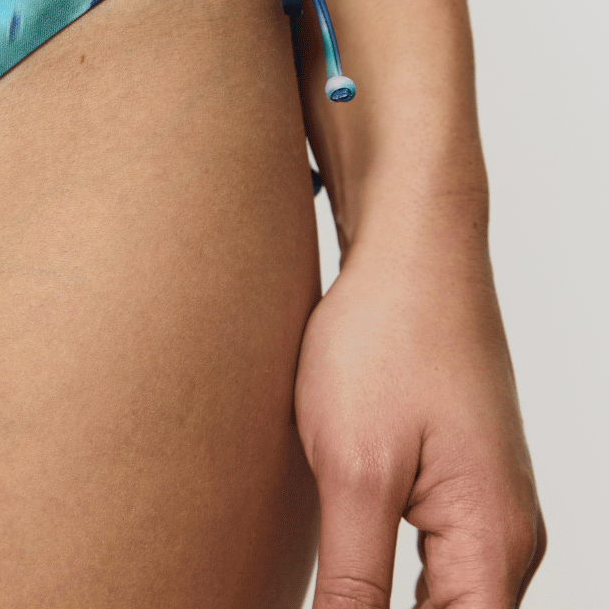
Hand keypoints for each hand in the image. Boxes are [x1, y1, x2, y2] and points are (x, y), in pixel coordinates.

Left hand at [295, 224, 544, 607]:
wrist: (411, 252)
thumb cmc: (386, 342)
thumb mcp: (354, 470)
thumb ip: (355, 582)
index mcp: (492, 548)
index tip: (327, 605)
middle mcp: (506, 538)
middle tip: (319, 593)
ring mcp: (487, 507)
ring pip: (444, 599)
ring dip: (384, 600)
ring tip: (325, 587)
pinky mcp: (459, 479)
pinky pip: (435, 559)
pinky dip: (390, 574)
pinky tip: (347, 569)